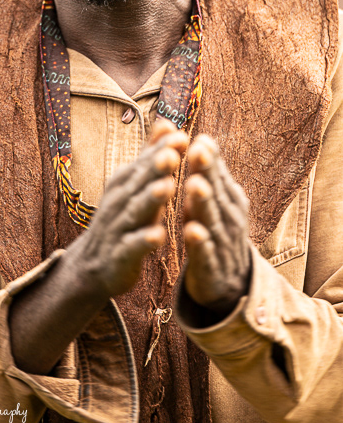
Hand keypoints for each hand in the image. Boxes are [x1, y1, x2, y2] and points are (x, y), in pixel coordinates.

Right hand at [70, 120, 188, 298]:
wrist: (92, 266)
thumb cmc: (121, 219)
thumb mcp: (133, 185)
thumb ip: (151, 156)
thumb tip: (167, 122)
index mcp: (125, 183)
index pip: (144, 162)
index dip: (161, 149)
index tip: (181, 135)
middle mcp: (119, 202)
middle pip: (138, 182)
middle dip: (154, 168)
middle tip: (172, 153)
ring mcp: (117, 228)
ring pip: (135, 211)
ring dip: (151, 199)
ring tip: (168, 186)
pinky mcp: (119, 256)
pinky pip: (132, 247)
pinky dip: (144, 240)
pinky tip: (158, 236)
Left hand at [182, 134, 250, 318]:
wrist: (227, 283)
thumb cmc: (214, 232)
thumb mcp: (213, 202)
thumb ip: (208, 174)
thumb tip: (203, 139)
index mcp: (229, 200)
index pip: (219, 175)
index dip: (210, 158)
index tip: (200, 138)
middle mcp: (230, 218)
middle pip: (218, 192)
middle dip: (208, 172)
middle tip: (197, 152)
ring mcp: (223, 243)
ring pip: (213, 220)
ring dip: (204, 202)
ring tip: (194, 184)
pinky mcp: (212, 268)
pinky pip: (206, 254)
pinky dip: (200, 242)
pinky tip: (191, 231)